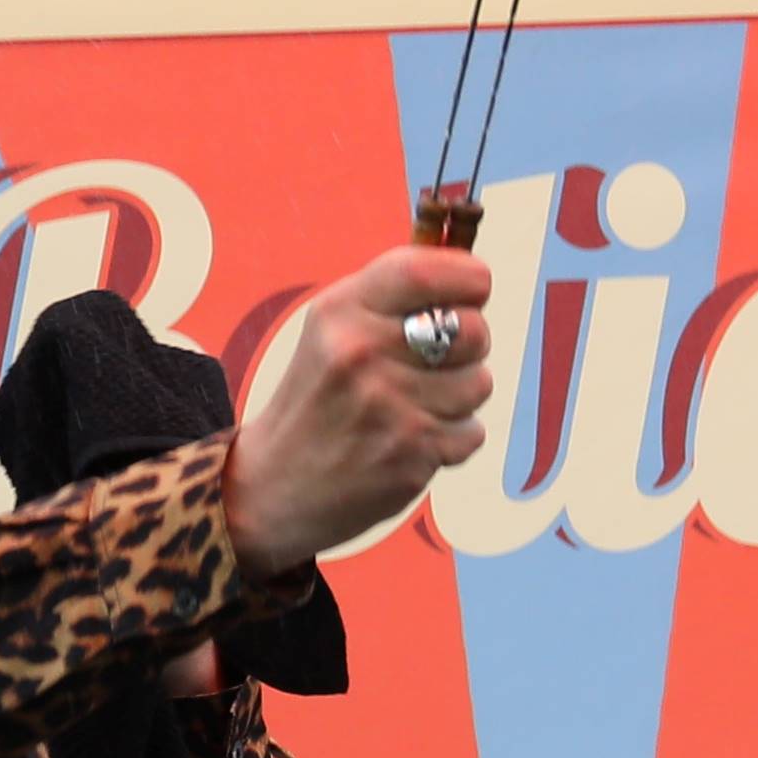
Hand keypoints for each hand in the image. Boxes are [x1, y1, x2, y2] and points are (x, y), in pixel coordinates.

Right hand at [225, 249, 489, 571]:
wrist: (277, 485)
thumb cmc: (319, 396)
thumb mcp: (332, 328)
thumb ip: (394, 296)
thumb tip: (471, 274)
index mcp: (342, 311)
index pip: (427, 272)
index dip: (468, 276)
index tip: (475, 287)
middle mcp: (362, 353)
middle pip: (473, 329)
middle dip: (469, 343)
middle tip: (437, 358)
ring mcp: (388, 406)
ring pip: (479, 383)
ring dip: (460, 395)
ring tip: (415, 404)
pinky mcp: (410, 454)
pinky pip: (472, 431)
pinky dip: (453, 438)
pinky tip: (411, 439)